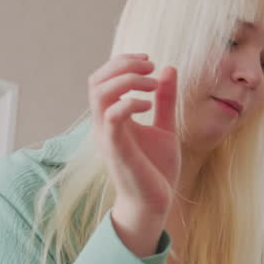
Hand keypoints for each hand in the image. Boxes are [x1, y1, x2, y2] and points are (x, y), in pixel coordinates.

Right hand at [88, 54, 179, 254]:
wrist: (155, 203)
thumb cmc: (156, 169)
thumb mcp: (164, 127)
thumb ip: (164, 100)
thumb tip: (167, 69)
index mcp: (113, 117)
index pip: (103, 79)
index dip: (122, 62)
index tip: (149, 61)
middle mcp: (104, 124)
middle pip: (96, 81)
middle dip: (122, 65)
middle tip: (150, 66)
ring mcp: (108, 136)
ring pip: (99, 94)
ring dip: (125, 80)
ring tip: (151, 84)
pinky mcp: (116, 150)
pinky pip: (111, 117)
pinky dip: (128, 103)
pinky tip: (148, 105)